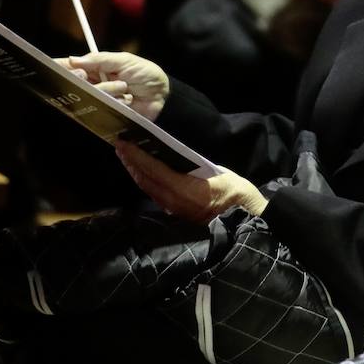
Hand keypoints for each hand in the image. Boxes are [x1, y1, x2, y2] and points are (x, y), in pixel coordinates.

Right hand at [63, 52, 169, 119]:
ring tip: (125, 88)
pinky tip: (127, 100)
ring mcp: (100, 100)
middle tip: (102, 78)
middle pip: (77, 85)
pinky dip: (116, 103)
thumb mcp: (125, 60)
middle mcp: (94, 85)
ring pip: (90, 97)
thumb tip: (73, 59)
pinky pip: (101, 110)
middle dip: (89, 80)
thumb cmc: (146, 74)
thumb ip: (100, 59)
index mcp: (95, 69)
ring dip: (109, 90)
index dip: (65, 69)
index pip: (72, 68)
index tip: (68, 69)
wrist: (163, 95)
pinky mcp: (107, 114)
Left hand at [116, 140, 267, 220]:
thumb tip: (176, 156)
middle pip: (145, 179)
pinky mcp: (175, 212)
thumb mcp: (217, 172)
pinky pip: (154, 194)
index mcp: (184, 189)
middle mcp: (173, 200)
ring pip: (147, 188)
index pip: (153, 169)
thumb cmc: (234, 192)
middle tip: (120, 146)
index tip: (123, 143)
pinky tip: (143, 172)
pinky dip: (145, 181)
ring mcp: (173, 208)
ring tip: (127, 157)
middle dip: (130, 162)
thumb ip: (193, 166)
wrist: (242, 219)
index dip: (136, 156)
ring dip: (135, 172)